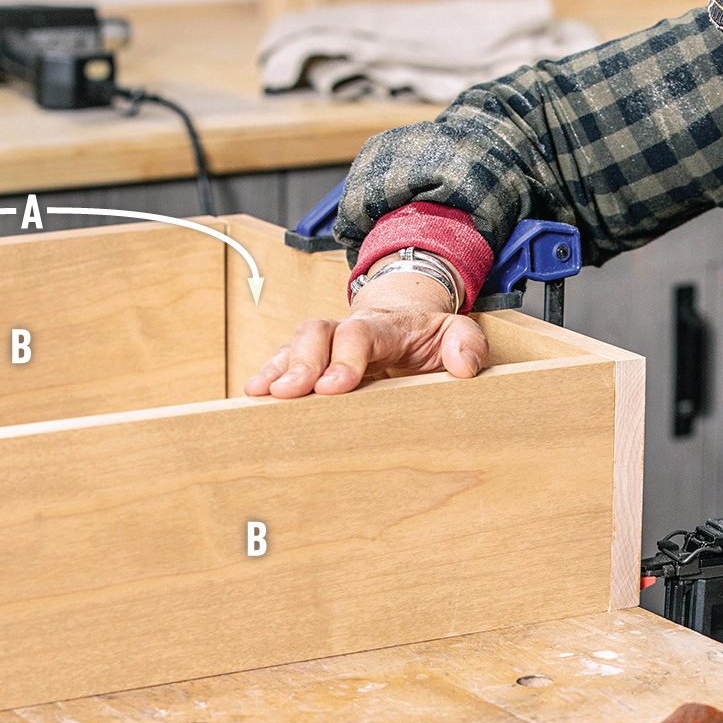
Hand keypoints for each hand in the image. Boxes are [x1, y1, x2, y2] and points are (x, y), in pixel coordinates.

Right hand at [244, 263, 489, 397]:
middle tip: (290, 393)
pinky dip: (268, 375)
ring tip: (263, 394)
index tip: (335, 386)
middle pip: (317, 333)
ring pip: (295, 344)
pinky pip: (284, 362)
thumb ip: (468, 344)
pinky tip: (254, 395)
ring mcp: (327, 344)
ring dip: (278, 369)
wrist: (409, 326)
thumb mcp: (459, 335)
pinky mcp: (314, 360)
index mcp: (386, 326)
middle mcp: (348, 329)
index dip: (345, 357)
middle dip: (301, 362)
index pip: (360, 334)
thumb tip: (464, 366)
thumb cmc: (431, 339)